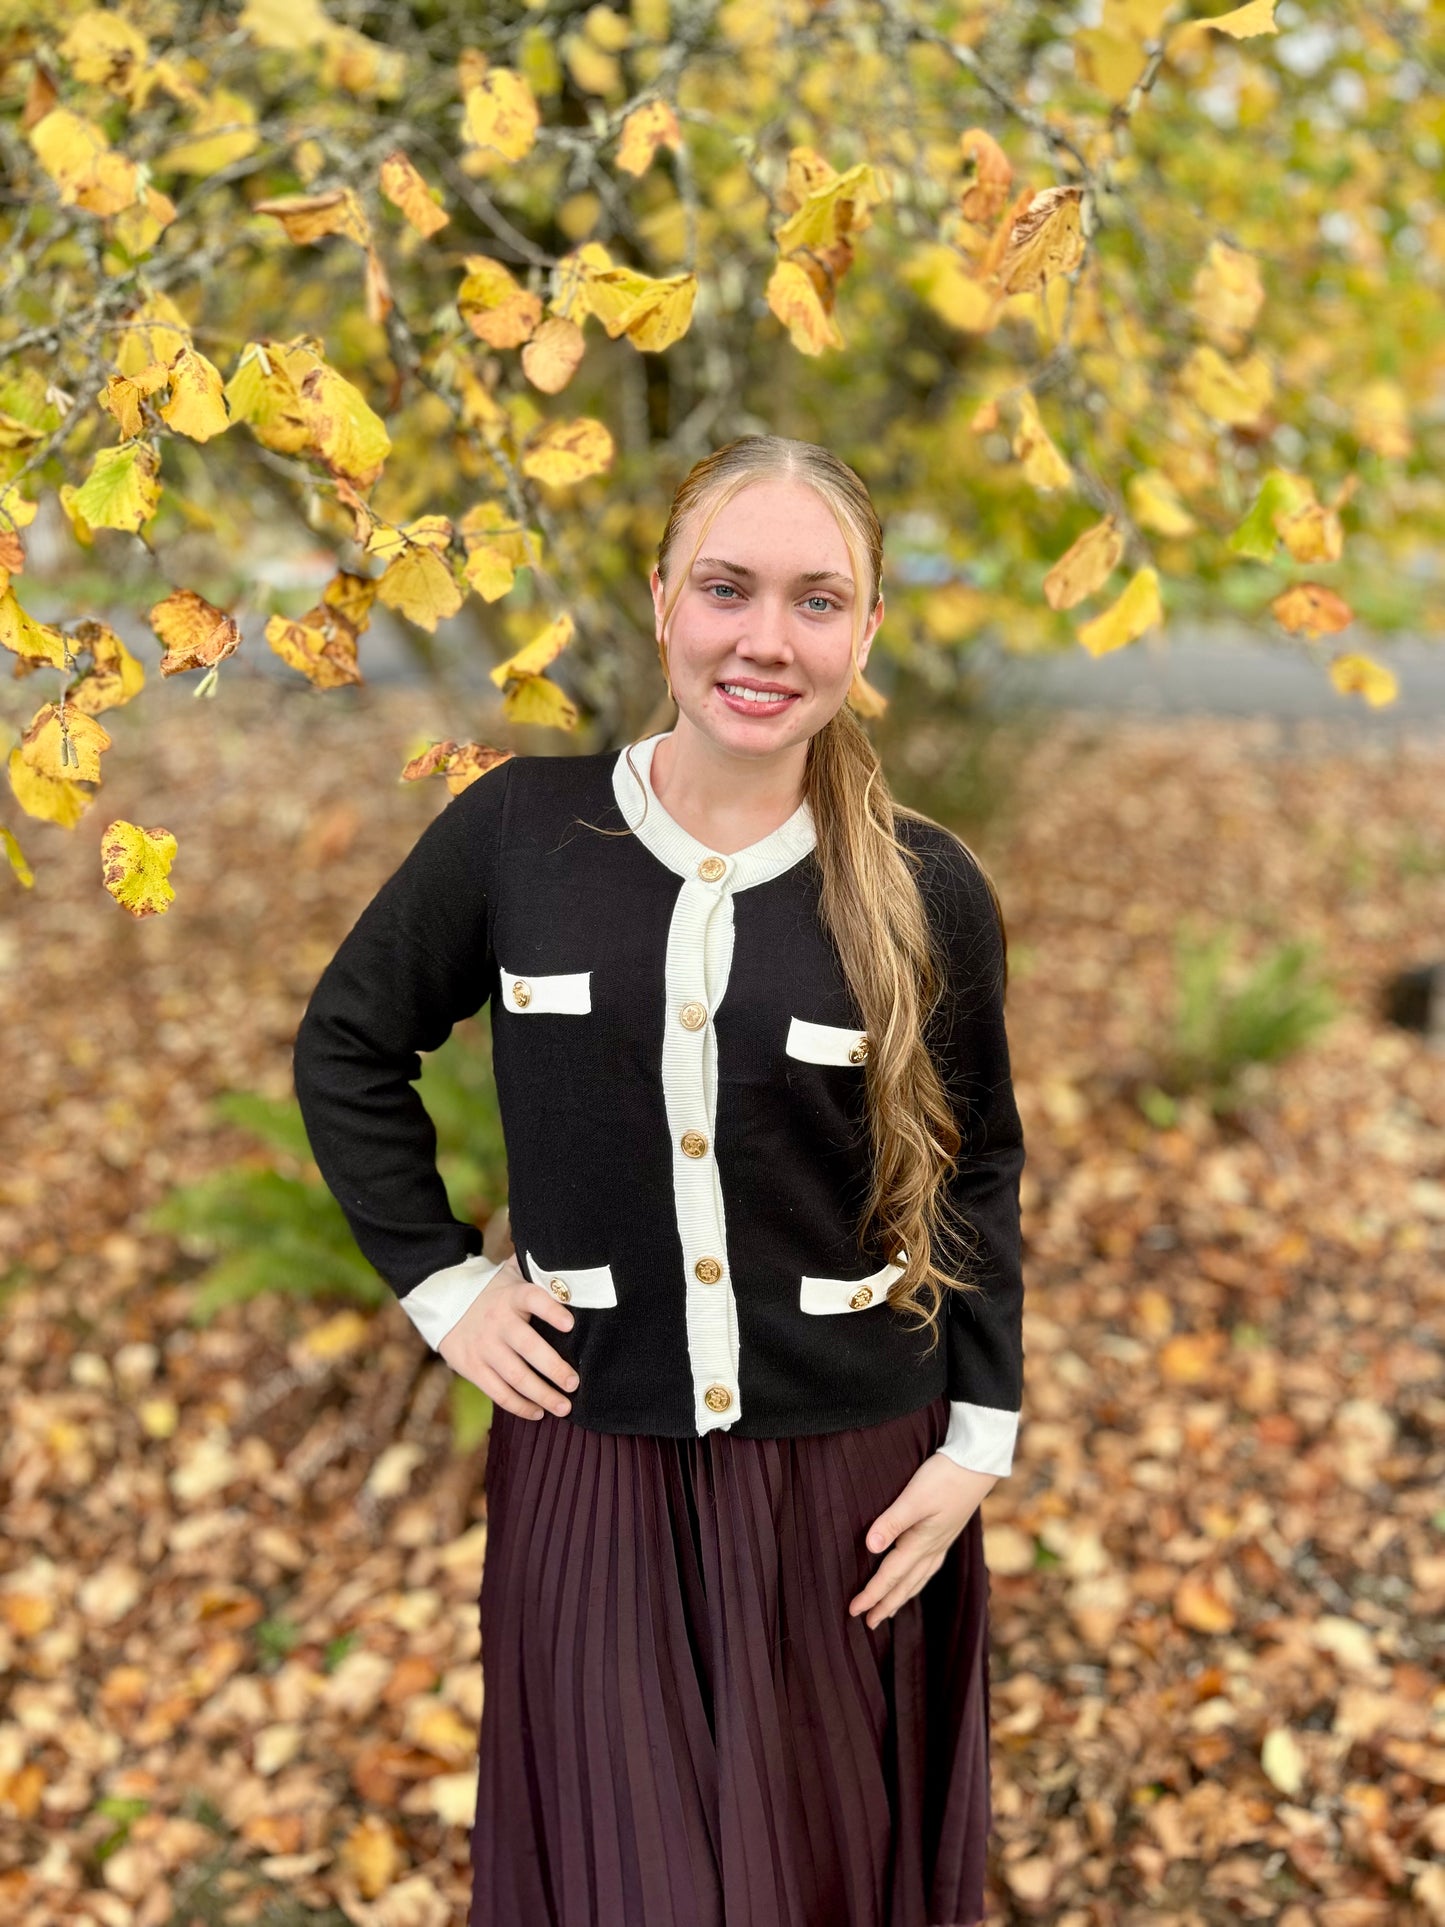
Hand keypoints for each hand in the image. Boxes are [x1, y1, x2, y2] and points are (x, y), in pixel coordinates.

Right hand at [437, 1257, 579, 1420]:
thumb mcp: (513, 1273)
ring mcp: (484, 1347)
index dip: (551, 1310)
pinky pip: (498, 1392)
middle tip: (574, 1383)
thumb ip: (539, 1271)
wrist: (445, 1302)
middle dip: (554, 1368)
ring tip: (565, 1407)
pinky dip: (519, 1405)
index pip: (533, 1299)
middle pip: (528, 1347)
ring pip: (515, 1376)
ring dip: (542, 1394)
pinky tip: (539, 1411)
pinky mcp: (472, 1367)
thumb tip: (575, 1267)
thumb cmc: (496, 1291)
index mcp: (512, 1296)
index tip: (570, 1323)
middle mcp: (498, 1322)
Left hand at [848, 1454, 996, 1629]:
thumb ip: (892, 1522)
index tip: (853, 1611)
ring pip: (918, 1579)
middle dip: (885, 1605)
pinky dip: (917, 1580)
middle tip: (868, 1624)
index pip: (890, 1576)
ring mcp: (942, 1543)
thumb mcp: (914, 1498)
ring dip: (901, 1596)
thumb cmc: (944, 1478)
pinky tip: (916, 1578)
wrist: (977, 1465)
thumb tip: (871, 1547)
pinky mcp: (946, 1533)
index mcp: (921, 1543)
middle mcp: (932, 1549)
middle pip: (904, 1585)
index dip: (871, 1595)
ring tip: (889, 1611)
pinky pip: (928, 1567)